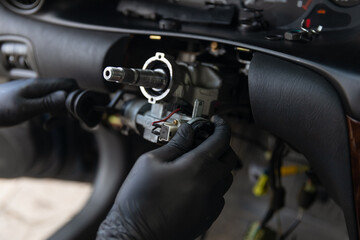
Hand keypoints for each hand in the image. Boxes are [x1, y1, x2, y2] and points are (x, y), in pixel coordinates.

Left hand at [0, 78, 75, 125]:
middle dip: (68, 108)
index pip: (69, 83)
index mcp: (40, 85)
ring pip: (59, 100)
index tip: (73, 112)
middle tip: (61, 121)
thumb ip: (47, 102)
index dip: (76, 96)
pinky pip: (50, 105)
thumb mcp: (24, 108)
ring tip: (50, 125)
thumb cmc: (0, 108)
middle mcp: (41, 87)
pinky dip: (52, 115)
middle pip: (66, 92)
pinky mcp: (33, 100)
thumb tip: (67, 97)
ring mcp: (37, 93)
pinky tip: (46, 124)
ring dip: (60, 114)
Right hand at [97, 116, 235, 239]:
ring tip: (197, 164)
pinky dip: (212, 185)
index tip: (216, 121)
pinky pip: (219, 195)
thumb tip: (187, 131)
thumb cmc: (140, 198)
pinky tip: (194, 185)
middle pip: (230, 158)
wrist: (136, 235)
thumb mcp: (151, 162)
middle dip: (221, 145)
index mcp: (198, 166)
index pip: (222, 139)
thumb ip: (175, 144)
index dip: (221, 125)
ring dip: (217, 166)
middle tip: (205, 142)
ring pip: (226, 178)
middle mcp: (211, 185)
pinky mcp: (208, 217)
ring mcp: (212, 204)